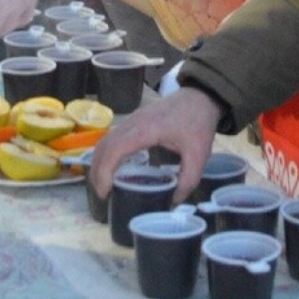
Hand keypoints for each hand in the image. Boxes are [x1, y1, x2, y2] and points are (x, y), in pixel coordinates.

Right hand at [90, 87, 221, 202]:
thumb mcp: (199, 153)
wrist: (200, 96)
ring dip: (99, 162)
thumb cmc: (198, 121)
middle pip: (104, 146)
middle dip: (97, 172)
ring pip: (105, 140)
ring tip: (104, 185)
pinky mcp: (133, 120)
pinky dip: (106, 154)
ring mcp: (132, 119)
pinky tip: (113, 168)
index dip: (104, 171)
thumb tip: (174, 202)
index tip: (105, 192)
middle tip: (103, 195)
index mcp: (147, 130)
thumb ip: (188, 179)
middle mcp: (133, 123)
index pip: (115, 149)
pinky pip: (112, 137)